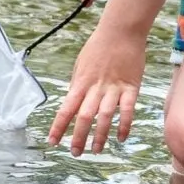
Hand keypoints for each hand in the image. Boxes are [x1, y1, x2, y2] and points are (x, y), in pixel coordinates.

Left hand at [48, 25, 145, 155]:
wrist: (120, 30)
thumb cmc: (98, 46)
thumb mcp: (80, 65)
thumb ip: (77, 85)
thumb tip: (72, 103)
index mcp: (80, 82)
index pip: (66, 109)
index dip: (58, 127)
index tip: (52, 142)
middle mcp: (95, 88)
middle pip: (84, 117)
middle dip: (78, 137)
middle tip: (75, 153)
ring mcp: (114, 88)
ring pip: (105, 116)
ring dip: (100, 136)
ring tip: (95, 150)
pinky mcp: (131, 87)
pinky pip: (128, 110)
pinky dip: (124, 125)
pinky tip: (121, 138)